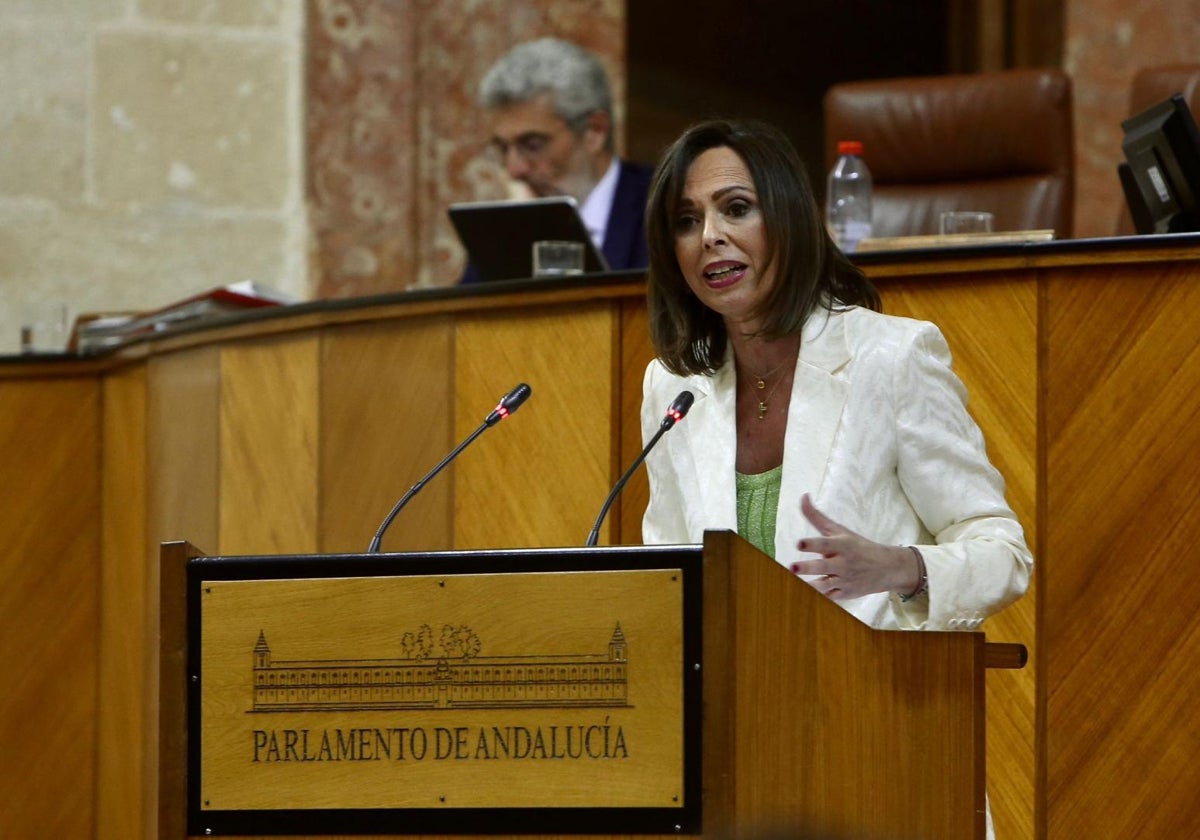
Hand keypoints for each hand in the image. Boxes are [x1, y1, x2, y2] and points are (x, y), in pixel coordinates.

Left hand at [788, 494, 919, 600]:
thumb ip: (816, 516)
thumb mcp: (839, 530)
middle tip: (792, 567)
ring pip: (825, 586)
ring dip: (811, 587)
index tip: (799, 543)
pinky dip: (820, 599)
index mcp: (841, 545)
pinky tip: (804, 599)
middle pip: (823, 566)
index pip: (824, 543)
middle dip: (808, 567)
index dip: (812, 544)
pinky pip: (830, 598)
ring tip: (795, 586)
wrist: (887, 568)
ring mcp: (844, 580)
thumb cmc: (857, 546)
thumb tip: (803, 496)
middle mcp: (842, 563)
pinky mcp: (845, 594)